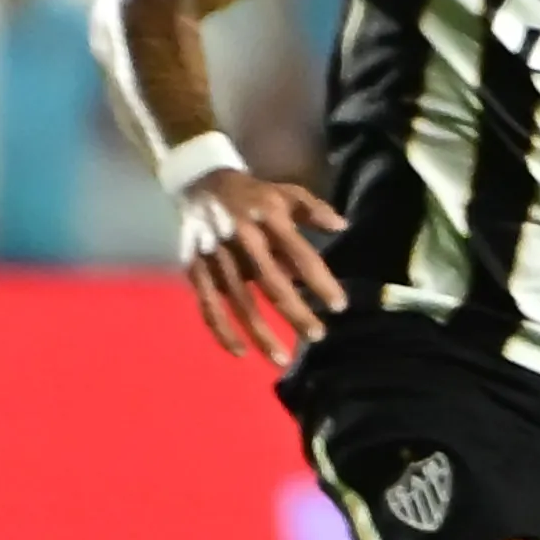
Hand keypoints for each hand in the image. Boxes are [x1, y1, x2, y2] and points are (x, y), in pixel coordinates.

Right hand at [179, 170, 345, 362]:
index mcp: (269, 218)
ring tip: (283, 359)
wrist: (198, 181)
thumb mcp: (285, 192)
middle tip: (317, 335)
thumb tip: (343, 226)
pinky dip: (222, 330)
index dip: (320, 282)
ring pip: (240, 302)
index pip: (300, 255)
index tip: (339, 305)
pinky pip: (208, 305)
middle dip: (295, 313)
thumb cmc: (253, 193)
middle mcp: (242, 239)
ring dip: (260, 333)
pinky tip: (240, 352)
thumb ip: (313, 209)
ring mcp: (216, 256)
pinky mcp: (196, 269)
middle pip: (271, 283)